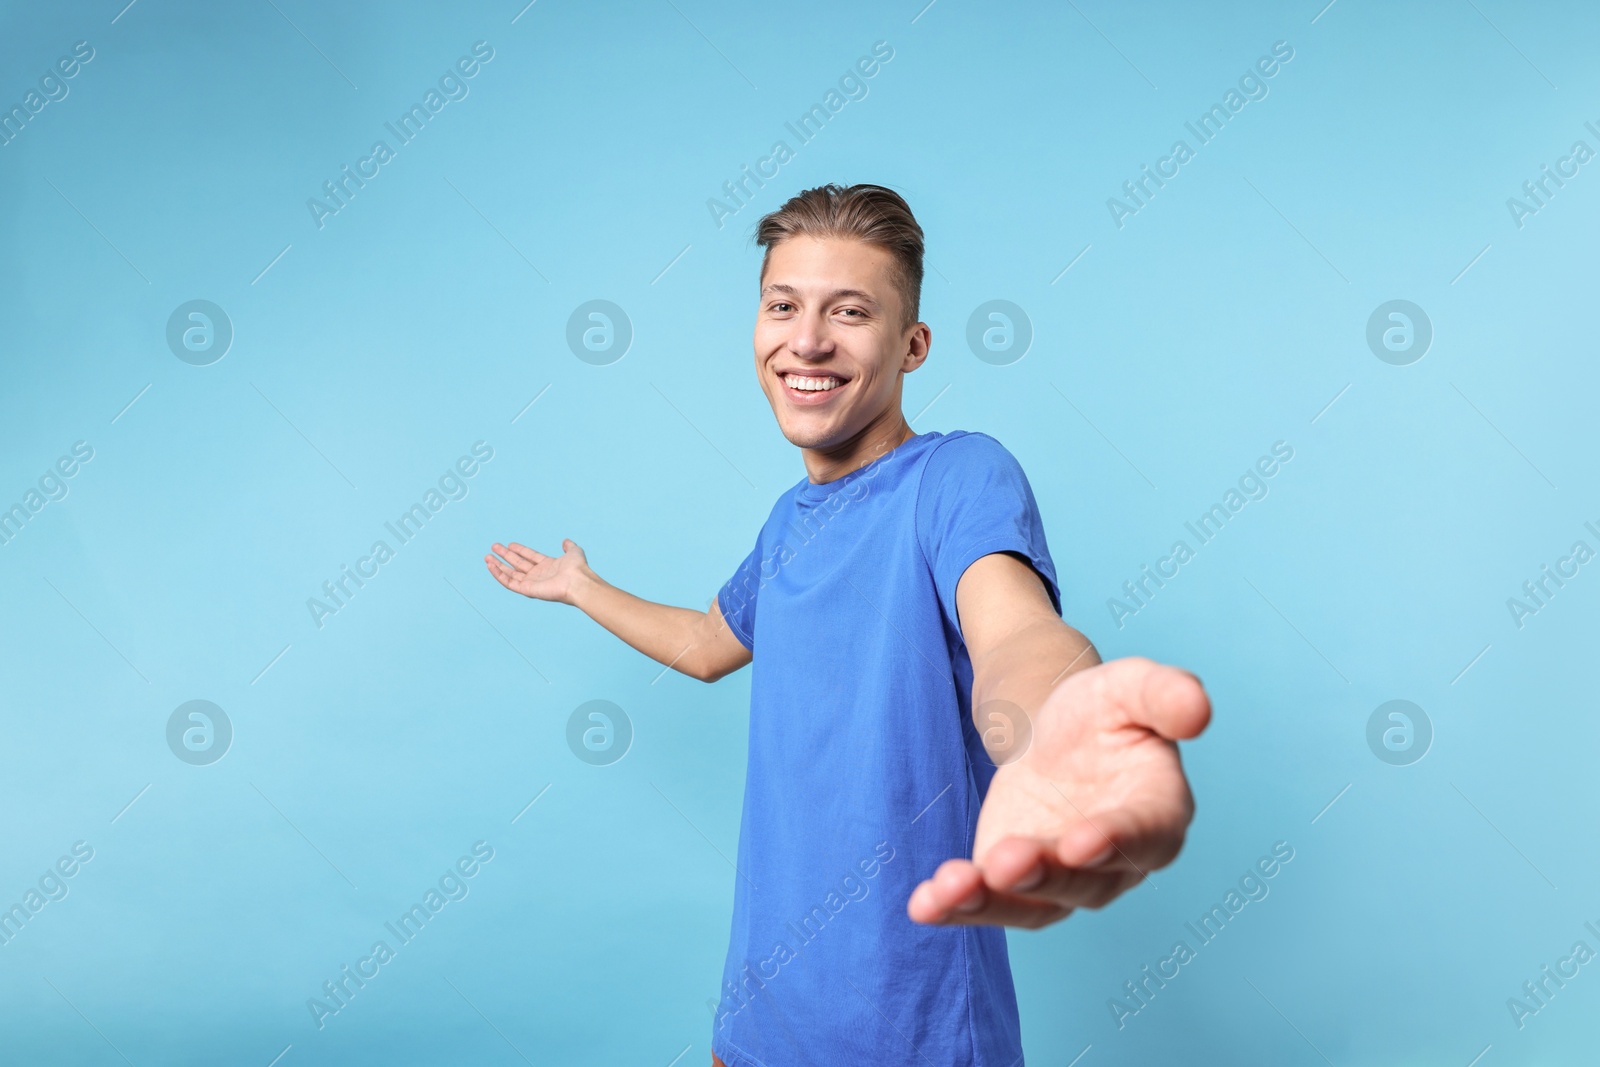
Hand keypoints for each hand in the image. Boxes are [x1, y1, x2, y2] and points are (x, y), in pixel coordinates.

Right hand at [485, 539, 590, 604]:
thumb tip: (566, 541)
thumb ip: (569, 546)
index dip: (520, 550)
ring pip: (511, 574)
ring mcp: (532, 582)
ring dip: (498, 566)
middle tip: (494, 547)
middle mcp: (539, 575)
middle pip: (518, 564)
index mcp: (548, 566)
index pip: (530, 557)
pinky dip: (499, 575)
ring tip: (487, 557)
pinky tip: (491, 566)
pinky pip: (509, 583)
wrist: (577, 582)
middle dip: (505, 555)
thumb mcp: (574, 551)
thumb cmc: (577, 568)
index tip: (509, 544)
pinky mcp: (527, 590)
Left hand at [907, 657, 1209, 928]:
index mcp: (1158, 811)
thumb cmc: (1102, 711)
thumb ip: (1164, 695)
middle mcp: (1116, 862)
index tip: (1081, 843)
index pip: (1145, 835)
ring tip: (950, 888)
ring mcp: (1065, 881)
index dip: (1116, 841)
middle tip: (1005, 860)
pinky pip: (989, 905)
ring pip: (1035, 906)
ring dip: (993, 903)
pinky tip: (922, 904)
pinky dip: (955, 908)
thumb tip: (1199, 710)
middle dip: (1044, 874)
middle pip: (1084, 882)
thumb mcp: (1129, 687)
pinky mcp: (1015, 885)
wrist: (1052, 732)